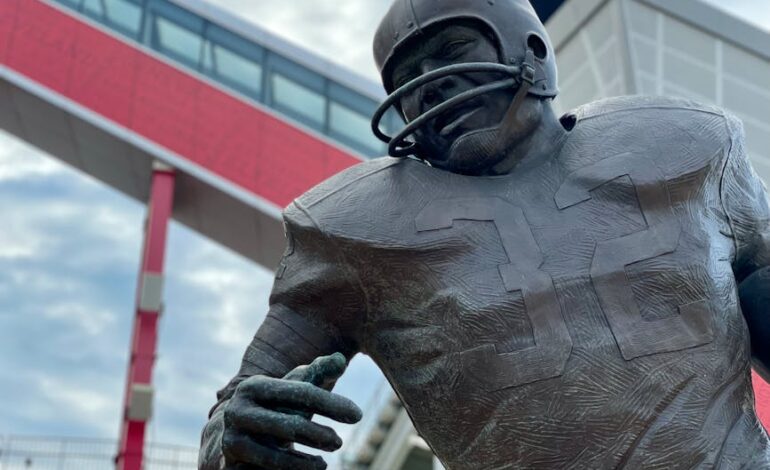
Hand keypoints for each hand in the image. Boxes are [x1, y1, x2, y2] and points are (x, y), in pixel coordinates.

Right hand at [221, 353, 362, 469]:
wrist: (239, 435)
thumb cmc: (277, 407)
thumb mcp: (295, 388)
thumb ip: (317, 372)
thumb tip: (340, 359)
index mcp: (253, 386)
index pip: (300, 392)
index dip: (331, 404)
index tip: (358, 415)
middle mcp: (237, 411)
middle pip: (287, 425)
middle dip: (317, 435)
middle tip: (339, 442)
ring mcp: (232, 439)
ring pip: (273, 456)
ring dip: (303, 463)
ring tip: (324, 463)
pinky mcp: (230, 465)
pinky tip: (311, 468)